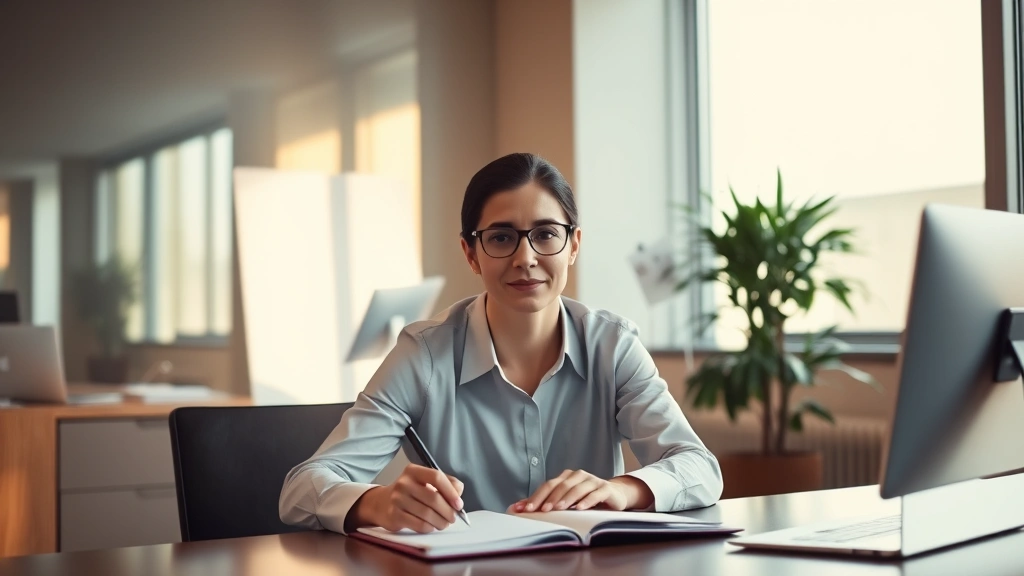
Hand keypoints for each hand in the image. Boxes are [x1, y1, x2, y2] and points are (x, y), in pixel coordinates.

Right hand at [346, 464, 463, 533]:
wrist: (381, 503)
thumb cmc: (411, 492)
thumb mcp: (426, 481)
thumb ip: (447, 484)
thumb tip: (458, 495)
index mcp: (414, 471)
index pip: (436, 477)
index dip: (450, 492)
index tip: (459, 504)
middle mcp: (404, 483)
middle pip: (433, 498)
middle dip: (448, 511)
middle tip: (453, 518)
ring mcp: (397, 499)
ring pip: (427, 514)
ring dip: (441, 522)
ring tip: (444, 523)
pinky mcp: (394, 515)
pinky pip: (419, 524)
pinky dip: (430, 527)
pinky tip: (431, 526)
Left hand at [506, 470, 651, 512]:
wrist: (614, 495)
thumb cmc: (585, 498)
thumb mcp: (565, 500)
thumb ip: (542, 503)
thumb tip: (516, 508)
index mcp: (566, 477)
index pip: (548, 485)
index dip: (537, 497)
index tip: (526, 509)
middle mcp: (578, 476)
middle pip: (561, 486)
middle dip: (550, 499)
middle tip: (541, 511)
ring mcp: (592, 480)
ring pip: (577, 488)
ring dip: (567, 499)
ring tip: (558, 509)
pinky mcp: (605, 488)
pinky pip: (595, 493)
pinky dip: (587, 500)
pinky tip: (580, 508)